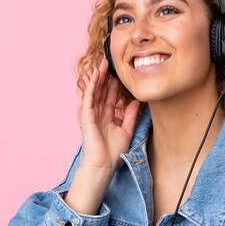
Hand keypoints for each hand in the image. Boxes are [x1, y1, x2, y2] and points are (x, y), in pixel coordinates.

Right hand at [77, 57, 140, 172]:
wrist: (103, 164)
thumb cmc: (113, 152)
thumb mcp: (126, 129)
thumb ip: (131, 115)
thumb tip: (138, 102)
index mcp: (106, 115)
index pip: (110, 95)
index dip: (114, 83)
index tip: (119, 71)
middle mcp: (98, 112)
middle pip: (101, 90)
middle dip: (105, 76)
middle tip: (109, 60)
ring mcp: (91, 113)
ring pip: (94, 91)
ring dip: (97, 77)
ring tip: (102, 63)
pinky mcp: (86, 116)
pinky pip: (89, 97)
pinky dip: (92, 86)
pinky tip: (95, 75)